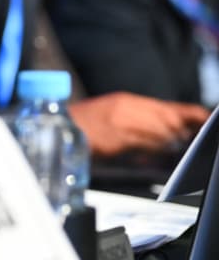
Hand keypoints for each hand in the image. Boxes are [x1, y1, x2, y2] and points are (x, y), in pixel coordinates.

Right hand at [67, 92, 209, 156]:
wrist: (55, 129)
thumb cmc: (80, 124)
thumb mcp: (109, 112)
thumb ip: (133, 119)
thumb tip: (160, 134)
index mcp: (125, 101)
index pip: (167, 107)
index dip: (189, 114)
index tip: (204, 119)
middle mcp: (126, 109)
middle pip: (167, 120)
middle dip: (182, 131)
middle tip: (192, 140)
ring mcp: (121, 124)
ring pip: (158, 134)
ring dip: (169, 143)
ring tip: (177, 150)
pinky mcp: (116, 140)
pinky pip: (143, 148)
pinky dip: (152, 154)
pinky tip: (155, 158)